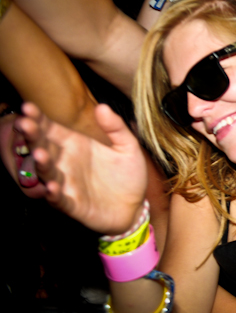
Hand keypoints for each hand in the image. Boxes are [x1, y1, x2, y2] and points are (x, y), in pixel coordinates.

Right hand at [14, 102, 146, 234]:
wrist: (135, 206)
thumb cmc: (127, 174)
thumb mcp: (128, 147)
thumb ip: (116, 127)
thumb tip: (103, 106)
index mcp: (75, 145)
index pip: (50, 129)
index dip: (38, 118)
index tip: (28, 107)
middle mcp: (66, 163)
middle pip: (42, 147)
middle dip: (32, 136)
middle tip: (24, 123)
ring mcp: (67, 184)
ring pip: (47, 173)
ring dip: (41, 164)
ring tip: (40, 153)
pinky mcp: (73, 205)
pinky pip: (60, 200)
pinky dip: (54, 194)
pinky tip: (52, 187)